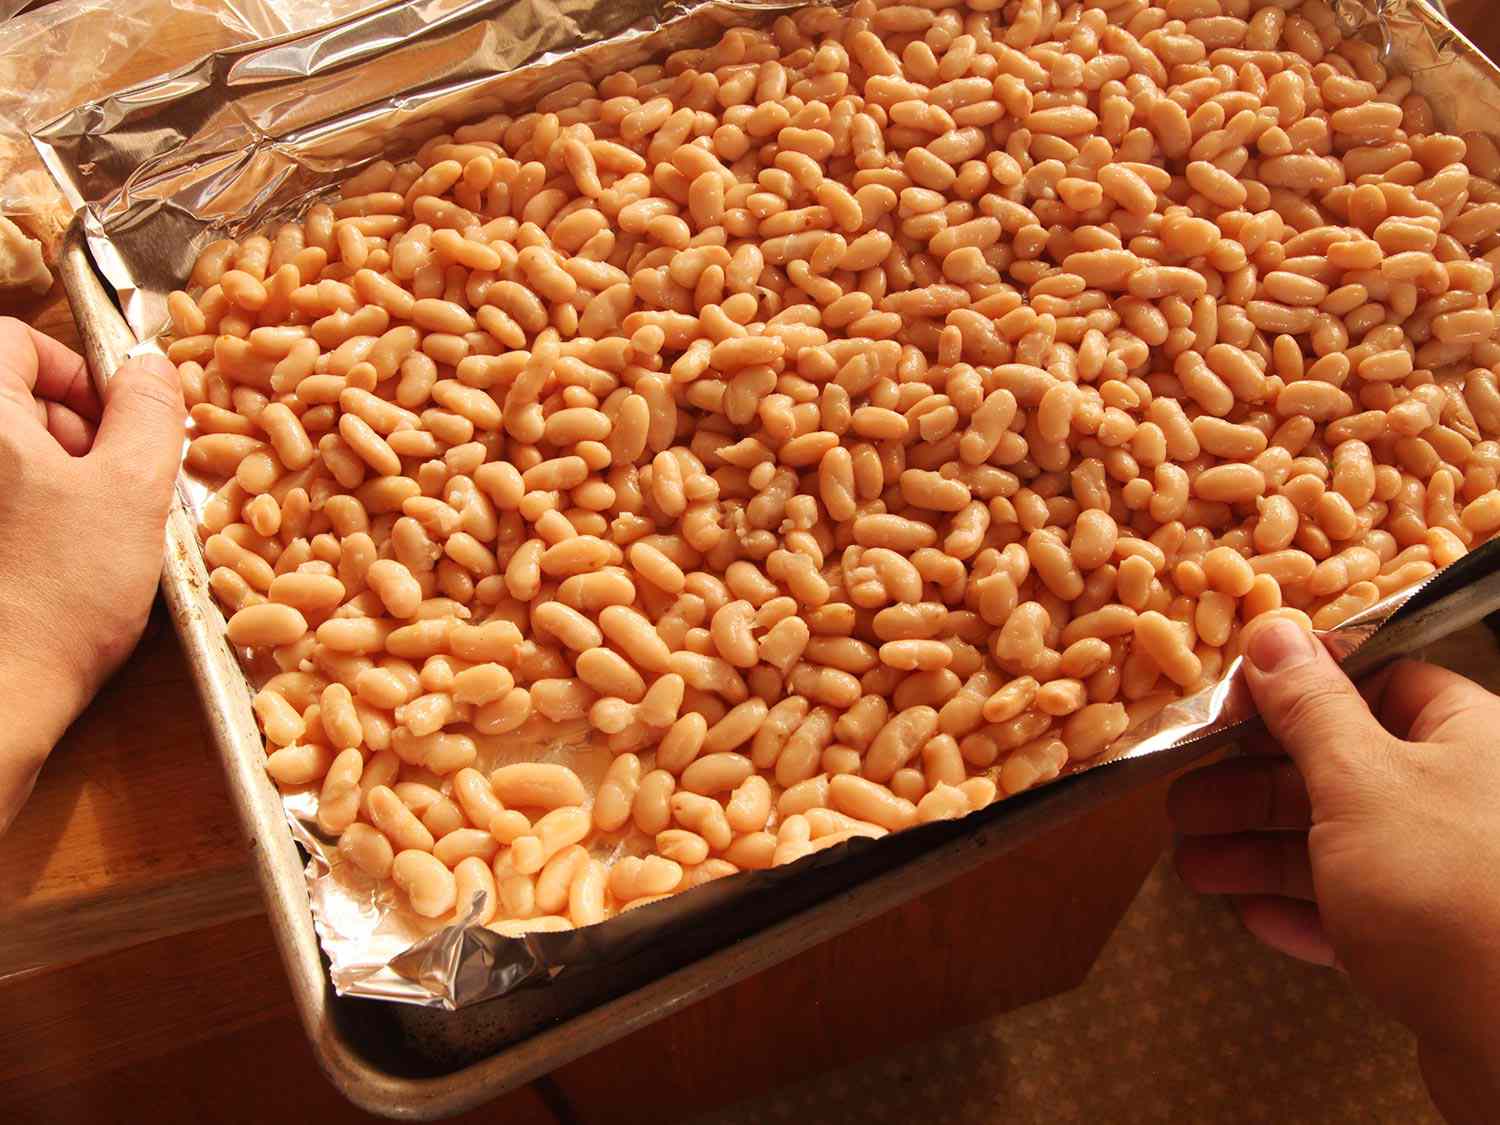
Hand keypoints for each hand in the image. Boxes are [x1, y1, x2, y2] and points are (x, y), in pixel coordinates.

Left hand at [0, 317, 183, 833]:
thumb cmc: (57, 594)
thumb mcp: (132, 490)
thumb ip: (149, 412)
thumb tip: (152, 366)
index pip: (18, 341)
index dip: (79, 371)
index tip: (119, 422)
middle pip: (9, 398)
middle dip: (71, 431)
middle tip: (115, 487)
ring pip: (5, 457)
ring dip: (53, 480)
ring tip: (90, 536)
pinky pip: (0, 505)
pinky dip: (25, 518)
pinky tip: (54, 565)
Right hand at [1171, 617, 1499, 1124]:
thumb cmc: (1449, 890)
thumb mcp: (1360, 780)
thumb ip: (1309, 707)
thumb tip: (1274, 629)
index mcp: (1468, 736)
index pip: (1377, 683)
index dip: (1296, 691)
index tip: (1226, 708)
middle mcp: (1468, 797)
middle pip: (1343, 770)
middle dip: (1253, 789)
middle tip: (1183, 801)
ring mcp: (1457, 874)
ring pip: (1343, 845)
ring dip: (1262, 854)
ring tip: (1194, 869)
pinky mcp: (1443, 944)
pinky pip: (1361, 912)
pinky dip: (1304, 910)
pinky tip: (1254, 917)